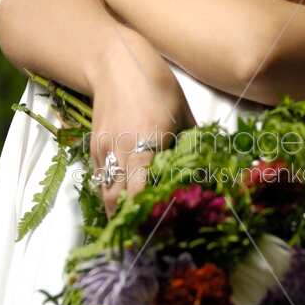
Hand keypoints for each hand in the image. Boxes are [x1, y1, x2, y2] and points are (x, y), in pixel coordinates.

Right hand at [87, 25, 195, 218]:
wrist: (115, 63)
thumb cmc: (156, 86)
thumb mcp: (184, 115)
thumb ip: (192, 146)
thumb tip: (209, 172)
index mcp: (145, 144)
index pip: (141, 192)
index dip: (149, 216)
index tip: (163, 233)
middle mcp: (120, 152)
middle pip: (117, 202)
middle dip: (130, 224)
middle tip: (147, 242)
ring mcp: (103, 151)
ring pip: (106, 194)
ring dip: (119, 213)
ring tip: (136, 230)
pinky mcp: (95, 148)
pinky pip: (102, 180)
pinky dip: (112, 195)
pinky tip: (126, 205)